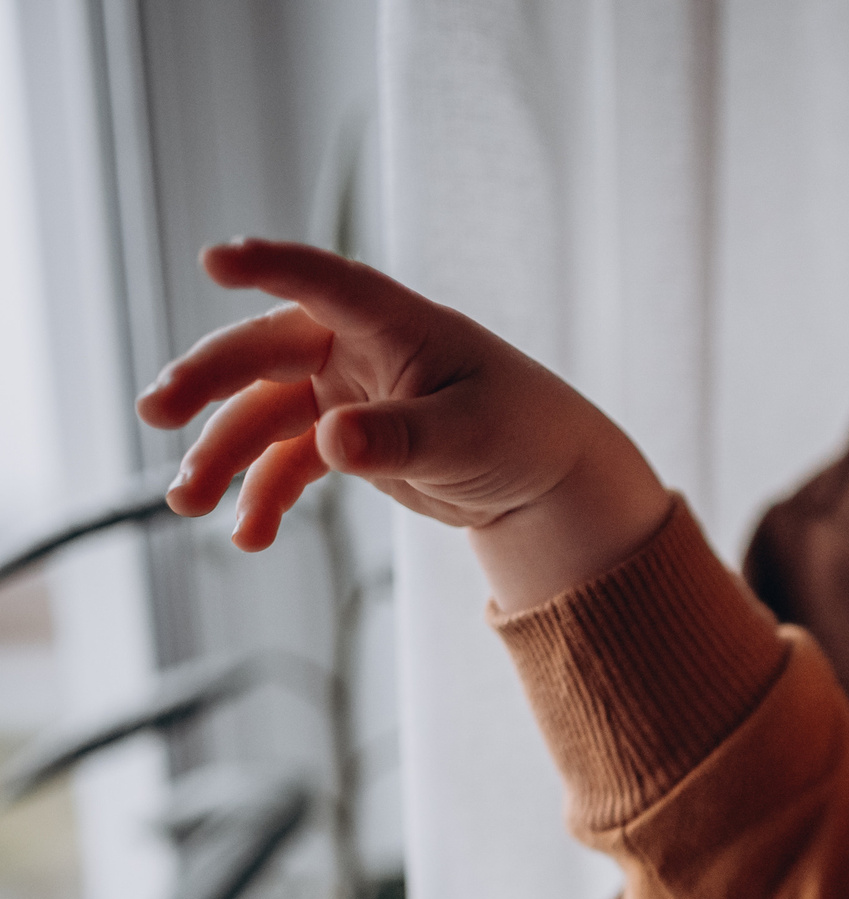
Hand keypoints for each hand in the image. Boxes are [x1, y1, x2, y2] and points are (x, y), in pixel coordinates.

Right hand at [137, 238, 668, 609]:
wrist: (543, 481)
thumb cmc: (523, 434)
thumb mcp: (468, 438)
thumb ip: (400, 438)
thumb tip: (332, 442)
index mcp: (396, 324)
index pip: (326, 283)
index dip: (271, 267)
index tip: (214, 261)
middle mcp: (357, 349)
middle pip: (264, 353)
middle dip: (207, 380)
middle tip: (156, 409)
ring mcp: (342, 393)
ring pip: (261, 416)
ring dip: (219, 456)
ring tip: (186, 503)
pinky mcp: (341, 439)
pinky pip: (285, 466)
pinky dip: (263, 499)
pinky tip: (248, 538)